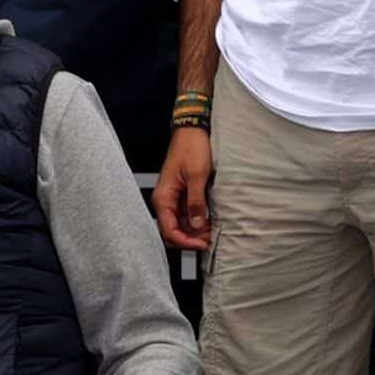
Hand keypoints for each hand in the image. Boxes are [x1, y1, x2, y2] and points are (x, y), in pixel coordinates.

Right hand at [154, 126, 213, 250]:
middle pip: (172, 230)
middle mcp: (165, 200)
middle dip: (189, 239)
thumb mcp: (197, 175)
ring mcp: (173, 198)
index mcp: (163, 197)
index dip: (184, 240)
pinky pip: (186, 214)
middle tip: (208, 241)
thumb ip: (196, 201)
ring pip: (180, 224)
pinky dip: (196, 221)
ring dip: (194, 231)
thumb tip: (196, 224)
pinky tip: (208, 222)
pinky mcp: (182, 194)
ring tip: (211, 233)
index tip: (201, 244)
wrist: (193, 130)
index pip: (168, 229)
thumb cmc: (192, 148)